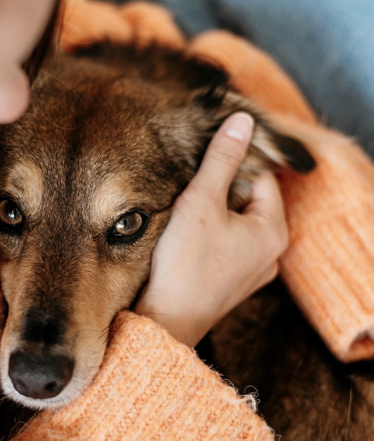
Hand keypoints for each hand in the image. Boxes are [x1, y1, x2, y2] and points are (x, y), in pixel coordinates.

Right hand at [135, 112, 287, 346]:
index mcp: (272, 230)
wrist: (167, 319)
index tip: (205, 162)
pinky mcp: (233, 283)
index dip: (234, 164)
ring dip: (216, 213)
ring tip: (186, 211)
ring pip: (237, 224)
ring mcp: (253, 271)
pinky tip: (187, 238)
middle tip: (191, 186)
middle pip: (250, 201)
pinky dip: (212, 236)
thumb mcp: (201, 202)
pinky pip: (228, 246)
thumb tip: (242, 121)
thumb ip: (222, 159)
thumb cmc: (184, 263)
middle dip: (222, 189)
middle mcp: (271, 253)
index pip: (262, 178)